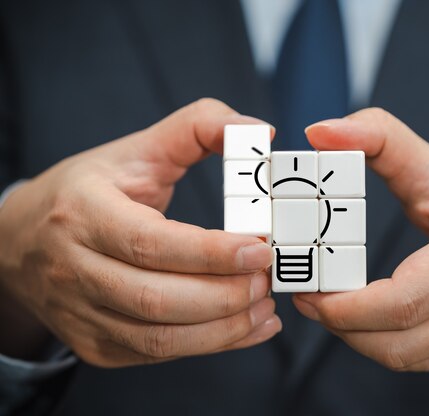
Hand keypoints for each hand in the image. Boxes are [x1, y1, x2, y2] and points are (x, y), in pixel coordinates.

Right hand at [0, 99, 280, 366]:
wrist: (23, 240)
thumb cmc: (91, 191)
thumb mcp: (137, 149)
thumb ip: (199, 127)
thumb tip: (261, 130)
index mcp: (83, 212)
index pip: (148, 242)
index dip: (209, 252)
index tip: (260, 250)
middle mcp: (73, 268)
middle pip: (155, 299)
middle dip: (224, 295)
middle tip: (267, 279)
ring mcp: (81, 314)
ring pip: (158, 337)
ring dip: (224, 328)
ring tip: (264, 306)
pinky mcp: (95, 344)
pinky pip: (158, 354)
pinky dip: (210, 345)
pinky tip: (245, 327)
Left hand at [293, 108, 428, 372]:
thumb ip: (380, 139)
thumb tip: (320, 131)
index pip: (405, 300)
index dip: (347, 307)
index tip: (309, 292)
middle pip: (401, 342)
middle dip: (343, 327)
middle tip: (311, 302)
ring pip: (410, 359)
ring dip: (362, 339)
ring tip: (338, 308)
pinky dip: (393, 343)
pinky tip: (378, 317)